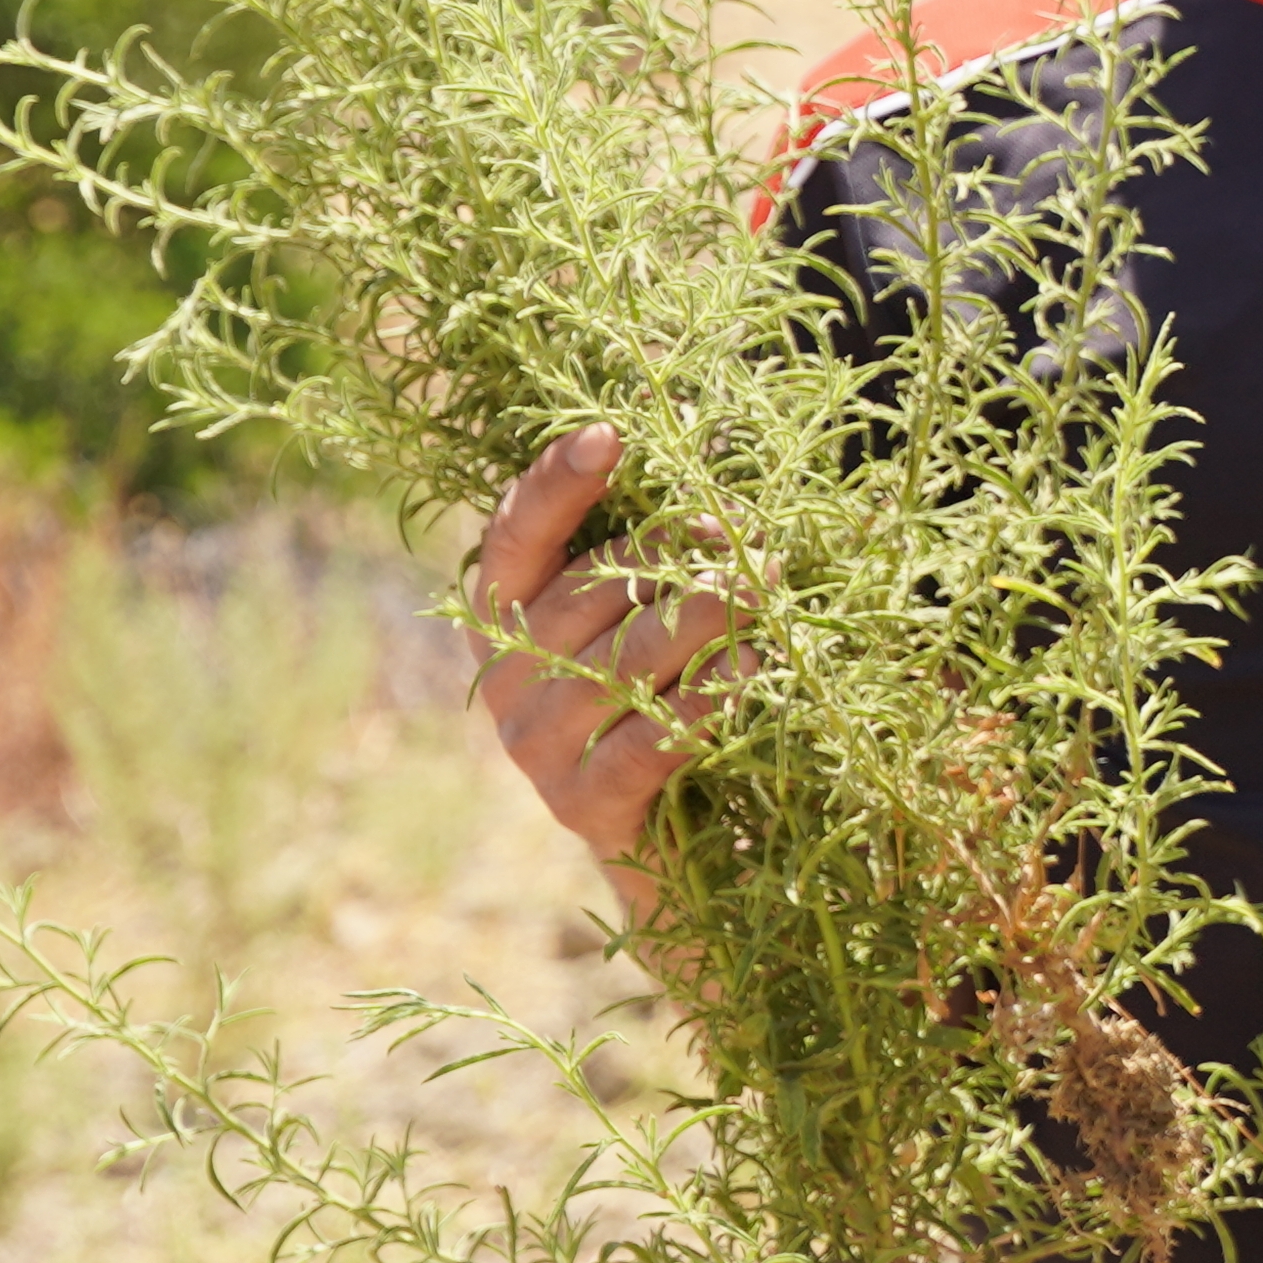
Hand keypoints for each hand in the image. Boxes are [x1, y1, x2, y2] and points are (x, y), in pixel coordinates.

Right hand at [469, 426, 735, 909]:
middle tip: (745, 534)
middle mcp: (503, 674)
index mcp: (500, 611)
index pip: (515, 534)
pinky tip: (755, 664)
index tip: (609, 434)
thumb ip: (653, 531)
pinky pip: (647, 740)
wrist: (667, 840)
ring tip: (761, 586)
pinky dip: (705, 698)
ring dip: (700, 618)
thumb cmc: (654, 691)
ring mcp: (533, 744)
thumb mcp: (638, 608)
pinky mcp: (581, 805)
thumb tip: (706, 422)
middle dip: (670, 554)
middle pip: (586, 595)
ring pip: (621, 662)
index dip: (556, 483)